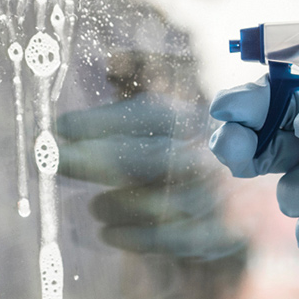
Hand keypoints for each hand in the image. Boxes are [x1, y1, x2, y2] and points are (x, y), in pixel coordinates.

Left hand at [56, 92, 243, 259]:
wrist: (244, 196)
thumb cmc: (191, 145)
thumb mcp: (173, 103)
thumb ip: (143, 75)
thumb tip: (112, 59)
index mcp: (196, 119)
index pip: (151, 115)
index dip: (103, 121)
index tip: (60, 126)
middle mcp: (209, 155)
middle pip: (150, 157)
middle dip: (95, 160)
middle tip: (54, 161)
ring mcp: (216, 196)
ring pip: (159, 202)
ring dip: (116, 204)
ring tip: (94, 206)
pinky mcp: (217, 233)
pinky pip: (172, 240)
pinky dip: (135, 238)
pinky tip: (107, 233)